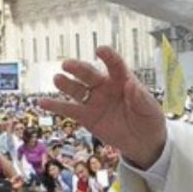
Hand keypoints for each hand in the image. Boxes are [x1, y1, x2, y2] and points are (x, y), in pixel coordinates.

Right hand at [40, 46, 165, 168]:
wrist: (143, 142)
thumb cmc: (149, 119)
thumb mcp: (150, 109)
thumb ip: (140, 98)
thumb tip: (132, 85)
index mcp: (123, 79)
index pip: (115, 64)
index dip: (108, 57)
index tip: (100, 50)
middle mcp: (105, 86)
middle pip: (90, 74)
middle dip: (79, 69)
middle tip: (67, 64)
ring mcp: (94, 100)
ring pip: (77, 89)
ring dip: (66, 84)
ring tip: (57, 79)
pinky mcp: (86, 117)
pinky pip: (69, 110)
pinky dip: (55, 106)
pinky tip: (42, 102)